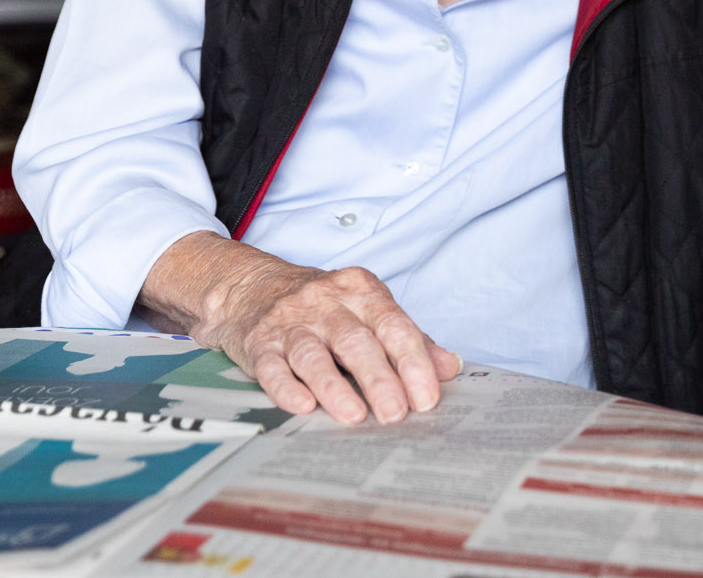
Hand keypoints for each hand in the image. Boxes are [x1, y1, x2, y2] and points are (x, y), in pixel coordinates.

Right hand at [138, 232, 461, 423]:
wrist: (252, 286)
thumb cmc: (324, 306)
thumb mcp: (369, 310)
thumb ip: (410, 339)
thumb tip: (450, 367)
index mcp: (362, 291)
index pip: (394, 325)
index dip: (413, 362)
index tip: (428, 397)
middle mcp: (327, 302)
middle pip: (356, 341)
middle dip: (378, 379)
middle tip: (395, 414)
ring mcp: (290, 321)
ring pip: (313, 354)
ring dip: (334, 386)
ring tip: (353, 416)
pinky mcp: (259, 342)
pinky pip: (272, 366)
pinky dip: (287, 387)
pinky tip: (302, 406)